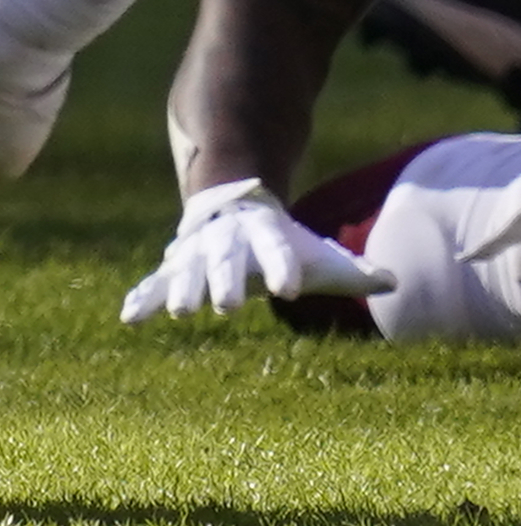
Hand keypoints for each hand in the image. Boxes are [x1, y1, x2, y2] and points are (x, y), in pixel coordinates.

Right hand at [120, 178, 394, 325]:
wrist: (232, 207)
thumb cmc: (284, 243)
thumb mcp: (318, 252)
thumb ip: (353, 271)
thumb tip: (395, 282)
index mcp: (267, 236)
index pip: (278, 252)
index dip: (284, 268)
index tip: (289, 291)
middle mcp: (228, 242)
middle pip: (225, 262)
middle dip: (223, 283)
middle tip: (224, 307)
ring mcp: (196, 253)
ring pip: (185, 271)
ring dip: (179, 291)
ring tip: (177, 313)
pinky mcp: (173, 268)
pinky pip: (153, 283)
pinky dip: (141, 299)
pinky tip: (130, 318)